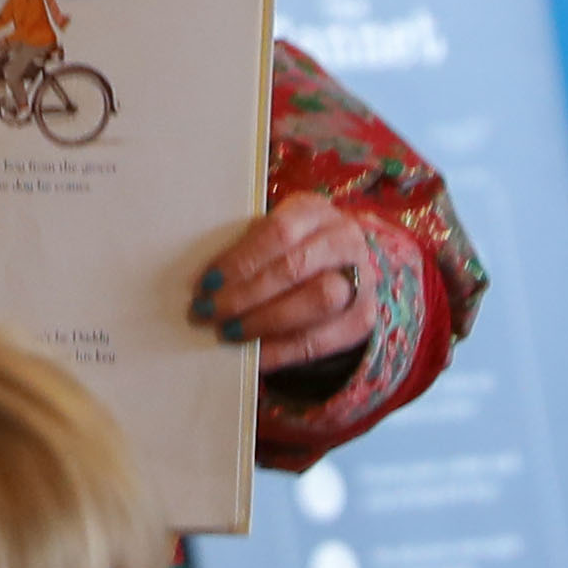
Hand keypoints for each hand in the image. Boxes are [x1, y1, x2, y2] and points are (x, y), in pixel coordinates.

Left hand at [193, 192, 380, 369]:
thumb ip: (245, 249)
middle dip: (246, 293)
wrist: (339, 270)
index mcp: (314, 210)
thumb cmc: (287, 250)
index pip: (278, 231)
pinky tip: (254, 356)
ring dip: (266, 320)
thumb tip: (204, 283)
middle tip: (208, 311)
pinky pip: (324, 338)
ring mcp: (361, 278)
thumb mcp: (269, 236)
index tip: (206, 283)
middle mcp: (344, 239)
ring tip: (229, 332)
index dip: (241, 259)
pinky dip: (284, 350)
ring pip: (318, 299)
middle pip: (296, 266)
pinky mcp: (363, 317)